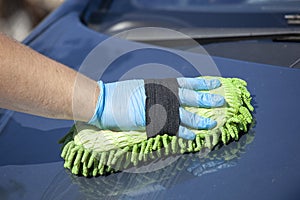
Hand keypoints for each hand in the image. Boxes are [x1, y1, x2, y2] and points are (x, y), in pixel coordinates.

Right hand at [88, 77, 224, 139]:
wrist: (104, 100)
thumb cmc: (120, 94)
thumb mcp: (141, 87)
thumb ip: (156, 92)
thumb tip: (167, 96)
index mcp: (160, 84)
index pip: (186, 82)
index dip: (202, 82)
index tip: (214, 82)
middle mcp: (162, 93)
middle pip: (190, 96)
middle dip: (207, 99)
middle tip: (221, 101)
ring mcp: (158, 107)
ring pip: (186, 113)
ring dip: (200, 119)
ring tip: (212, 123)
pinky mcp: (153, 121)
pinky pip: (173, 128)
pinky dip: (184, 132)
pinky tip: (193, 137)